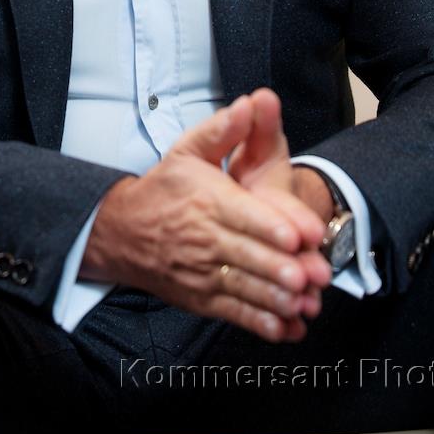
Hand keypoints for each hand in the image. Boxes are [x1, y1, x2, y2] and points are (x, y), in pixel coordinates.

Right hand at [81, 94, 325, 341]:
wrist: (121, 231)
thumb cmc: (164, 188)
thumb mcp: (187, 150)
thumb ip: (222, 130)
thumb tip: (248, 105)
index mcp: (208, 200)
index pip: (243, 214)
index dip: (272, 225)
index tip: (299, 235)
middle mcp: (206, 238)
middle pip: (249, 254)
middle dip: (281, 267)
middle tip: (312, 275)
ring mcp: (204, 272)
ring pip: (244, 288)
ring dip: (275, 298)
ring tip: (304, 304)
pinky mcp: (202, 298)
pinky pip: (233, 313)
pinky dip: (260, 323)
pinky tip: (286, 328)